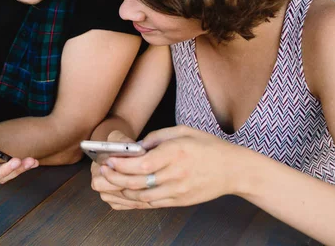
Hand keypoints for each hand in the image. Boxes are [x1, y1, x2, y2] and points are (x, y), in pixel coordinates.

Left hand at [99, 125, 239, 209]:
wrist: (233, 170)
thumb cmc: (208, 147)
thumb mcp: (183, 131)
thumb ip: (157, 136)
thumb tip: (136, 146)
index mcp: (176, 153)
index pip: (142, 163)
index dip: (121, 164)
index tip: (108, 160)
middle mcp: (176, 174)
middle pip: (138, 181)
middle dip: (115, 177)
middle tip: (102, 171)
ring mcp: (178, 191)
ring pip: (142, 196)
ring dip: (121, 190)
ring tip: (108, 183)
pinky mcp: (179, 201)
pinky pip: (152, 203)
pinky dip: (135, 200)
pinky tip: (124, 193)